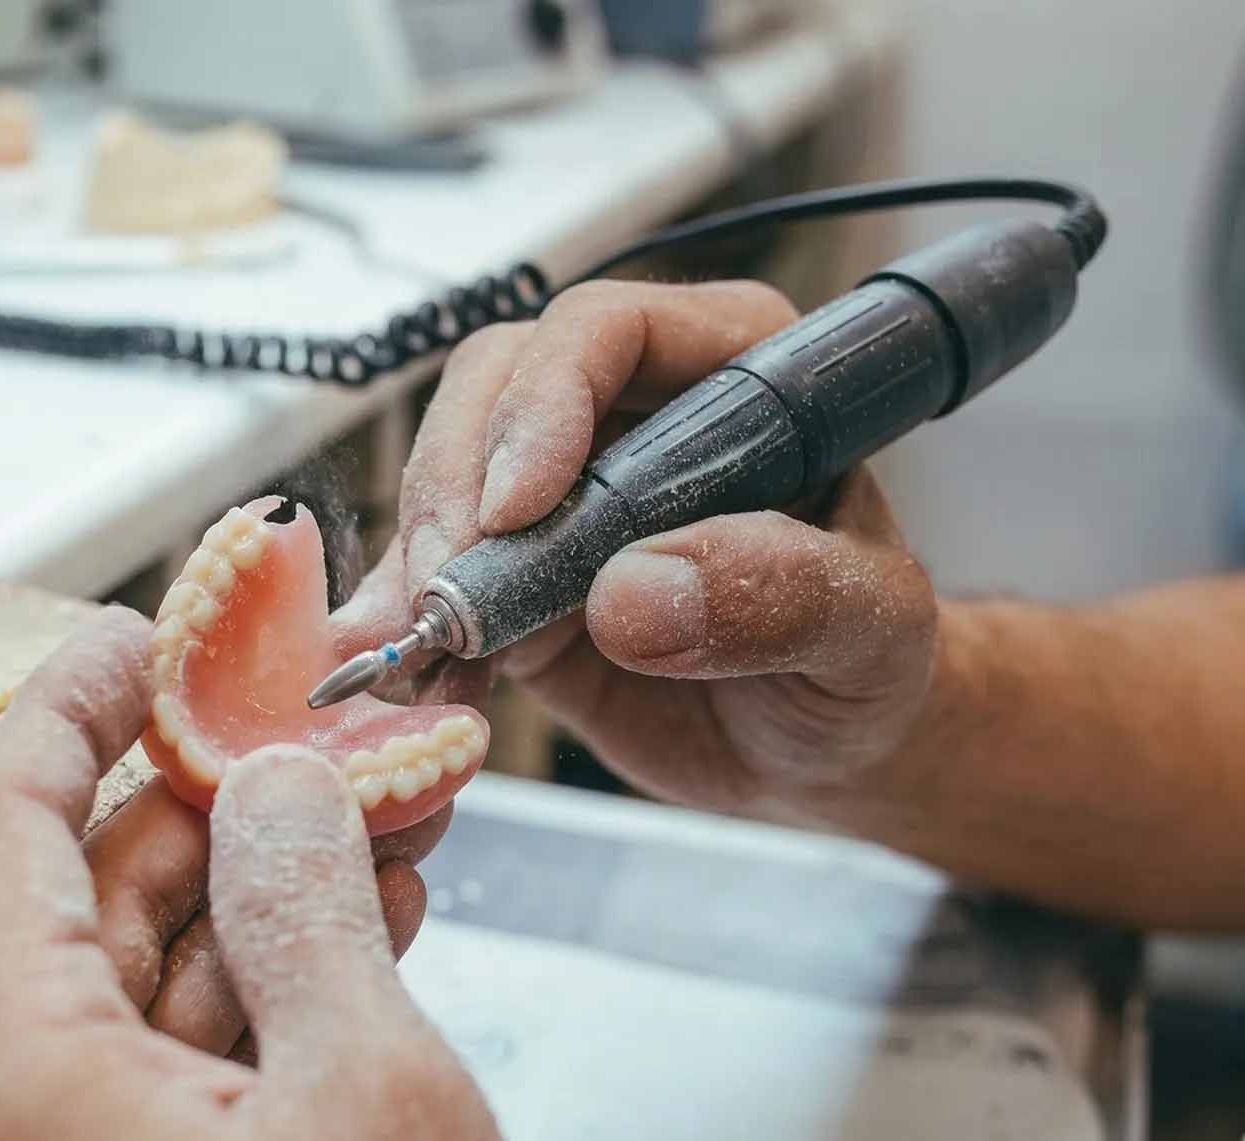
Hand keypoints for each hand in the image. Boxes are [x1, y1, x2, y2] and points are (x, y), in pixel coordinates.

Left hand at [0, 608, 496, 1139]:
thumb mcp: (364, 1098)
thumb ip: (312, 919)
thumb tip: (280, 788)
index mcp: (17, 1068)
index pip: (2, 825)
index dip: (74, 707)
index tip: (144, 635)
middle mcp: (17, 1102)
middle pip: (93, 890)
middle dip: (222, 796)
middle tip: (314, 724)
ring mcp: (78, 1138)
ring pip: (153, 971)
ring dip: (270, 886)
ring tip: (380, 809)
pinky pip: (188, 1050)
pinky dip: (273, 983)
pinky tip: (364, 919)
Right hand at [336, 280, 938, 818]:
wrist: (818, 749)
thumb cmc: (864, 668)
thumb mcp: (871, 634)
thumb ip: (785, 597)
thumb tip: (634, 592)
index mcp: (738, 376)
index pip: (613, 330)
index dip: (547, 399)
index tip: (517, 507)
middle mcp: (632, 411)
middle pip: (500, 382)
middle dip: (456, 477)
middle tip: (453, 582)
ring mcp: (560, 489)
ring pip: (448, 466)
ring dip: (422, 551)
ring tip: (431, 645)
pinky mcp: (510, 566)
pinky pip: (431, 562)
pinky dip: (404, 612)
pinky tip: (411, 665)